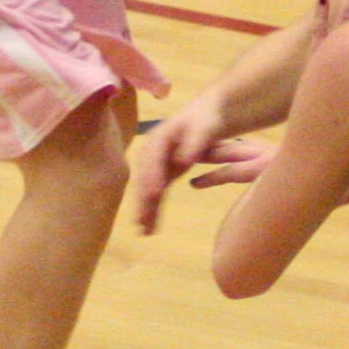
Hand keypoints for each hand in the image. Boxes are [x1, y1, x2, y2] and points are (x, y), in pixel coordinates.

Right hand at [128, 104, 252, 232]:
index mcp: (160, 137)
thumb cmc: (206, 119)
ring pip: (147, 189)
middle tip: (142, 220)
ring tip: (144, 232)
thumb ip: (196, 142)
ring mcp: (155, 164)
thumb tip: (183, 160)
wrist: (204, 116)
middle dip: (143, 199)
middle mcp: (151, 152)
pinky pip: (155, 194)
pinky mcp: (162, 174)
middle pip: (145, 177)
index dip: (152, 175)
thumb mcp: (205, 126)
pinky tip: (150, 227)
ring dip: (145, 210)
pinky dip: (153, 209)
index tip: (153, 193)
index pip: (153, 158)